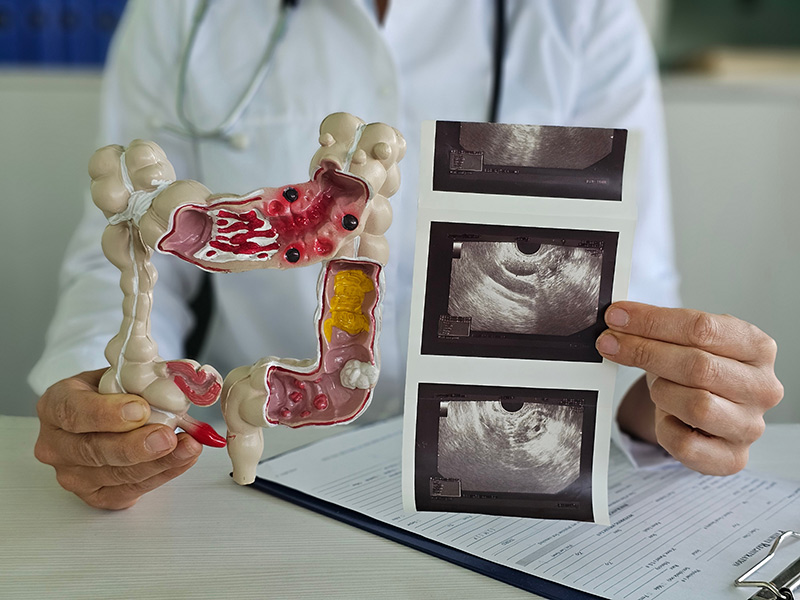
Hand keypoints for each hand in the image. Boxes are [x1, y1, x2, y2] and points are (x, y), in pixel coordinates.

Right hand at [34, 369, 202, 508]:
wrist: (105, 412)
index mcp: (56, 405)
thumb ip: (138, 377)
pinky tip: (182, 459)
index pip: (73, 412)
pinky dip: (163, 474)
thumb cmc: (110, 392)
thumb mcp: (119, 372)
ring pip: (116, 474)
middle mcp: (57, 444)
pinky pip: (130, 489)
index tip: (140, 409)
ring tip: (188, 446)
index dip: (107, 413)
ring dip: (158, 462)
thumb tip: (173, 385)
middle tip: (167, 436)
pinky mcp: (95, 495)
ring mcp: (73, 474)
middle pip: (93, 450)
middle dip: (135, 446)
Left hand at [596, 302, 782, 474]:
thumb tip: (619, 318)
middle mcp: (762, 388)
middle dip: (645, 352)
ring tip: (656, 387)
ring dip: (662, 392)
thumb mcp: (685, 341)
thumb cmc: (697, 371)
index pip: (703, 328)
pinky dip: (666, 428)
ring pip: (697, 406)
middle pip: (698, 366)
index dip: (653, 321)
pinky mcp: (732, 459)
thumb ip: (659, 326)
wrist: (708, 414)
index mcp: (758, 348)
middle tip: (609, 343)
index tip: (616, 316)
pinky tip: (665, 417)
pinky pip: (686, 444)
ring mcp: (750, 426)